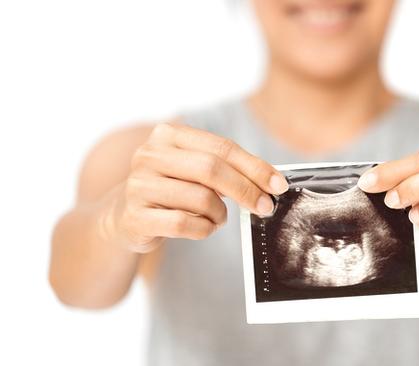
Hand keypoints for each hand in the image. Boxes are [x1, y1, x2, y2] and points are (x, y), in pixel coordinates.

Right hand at [103, 123, 287, 252]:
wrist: (125, 216)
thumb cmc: (172, 189)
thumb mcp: (194, 169)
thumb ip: (226, 168)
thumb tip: (271, 181)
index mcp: (168, 135)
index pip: (222, 148)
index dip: (254, 167)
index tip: (279, 185)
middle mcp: (149, 155)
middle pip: (212, 170)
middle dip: (246, 190)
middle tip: (266, 207)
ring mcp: (139, 185)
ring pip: (201, 199)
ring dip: (220, 214)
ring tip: (217, 217)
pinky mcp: (136, 216)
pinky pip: (186, 224)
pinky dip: (204, 229)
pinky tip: (203, 227)